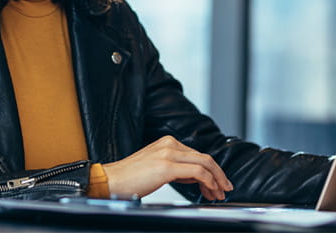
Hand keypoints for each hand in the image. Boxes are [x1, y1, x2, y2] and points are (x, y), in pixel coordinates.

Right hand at [102, 135, 233, 200]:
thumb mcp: (156, 168)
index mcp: (166, 142)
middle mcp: (169, 144)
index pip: (197, 154)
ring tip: (219, 193)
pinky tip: (209, 191)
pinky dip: (209, 182)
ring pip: (205, 163)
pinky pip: (198, 172)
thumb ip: (175, 168)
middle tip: (224, 189)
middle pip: (205, 157)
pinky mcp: (166, 166)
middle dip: (219, 175)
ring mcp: (168, 153)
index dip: (212, 170)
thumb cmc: (129, 178)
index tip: (217, 184)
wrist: (110, 180)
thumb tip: (194, 178)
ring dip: (217, 180)